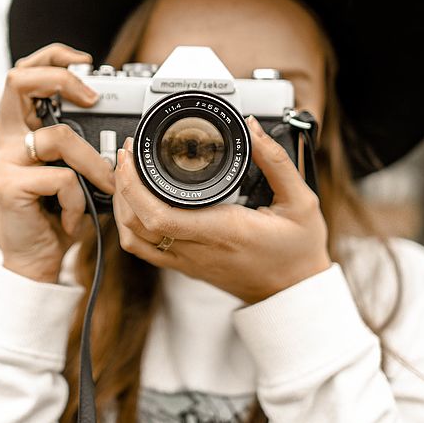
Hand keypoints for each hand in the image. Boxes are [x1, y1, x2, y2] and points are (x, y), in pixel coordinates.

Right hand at [0, 42, 114, 282]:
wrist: (38, 260)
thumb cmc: (59, 215)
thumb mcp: (74, 172)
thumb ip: (81, 146)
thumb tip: (120, 129)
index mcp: (18, 129)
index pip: (23, 74)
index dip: (52, 57)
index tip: (85, 62)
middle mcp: (4, 139)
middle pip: (19, 81)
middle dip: (61, 79)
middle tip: (93, 98)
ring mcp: (2, 161)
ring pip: (58, 138)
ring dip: (93, 165)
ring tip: (102, 189)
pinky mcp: (6, 186)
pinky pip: (62, 178)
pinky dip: (79, 200)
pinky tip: (74, 218)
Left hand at [112, 115, 331, 303]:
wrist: (295, 293)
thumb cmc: (298, 251)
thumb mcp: (302, 202)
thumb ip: (277, 162)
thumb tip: (253, 129)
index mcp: (223, 231)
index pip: (159, 215)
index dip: (133, 184)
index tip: (132, 154)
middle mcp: (199, 249)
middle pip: (136, 224)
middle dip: (121, 185)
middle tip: (127, 154)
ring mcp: (188, 262)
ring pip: (134, 240)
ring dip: (121, 206)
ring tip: (126, 175)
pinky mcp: (186, 267)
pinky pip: (145, 250)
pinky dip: (130, 225)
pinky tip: (136, 203)